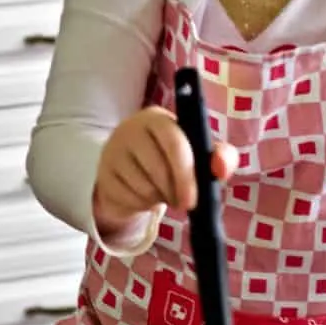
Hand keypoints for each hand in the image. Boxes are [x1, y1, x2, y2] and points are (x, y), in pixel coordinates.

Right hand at [93, 105, 237, 234]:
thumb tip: (221, 168)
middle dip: (176, 192)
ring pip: (144, 188)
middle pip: (159, 169)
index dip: (186, 173)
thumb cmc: (173, 159)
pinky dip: (143, 205)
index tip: (194, 199)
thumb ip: (221, 156)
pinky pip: (130, 199)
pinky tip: (146, 195)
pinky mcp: (104, 174)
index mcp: (158, 119)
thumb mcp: (200, 154)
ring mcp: (113, 151)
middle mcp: (131, 129)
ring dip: (160, 199)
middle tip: (184, 202)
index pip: (174, 142)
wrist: (135, 171)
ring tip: (164, 192)